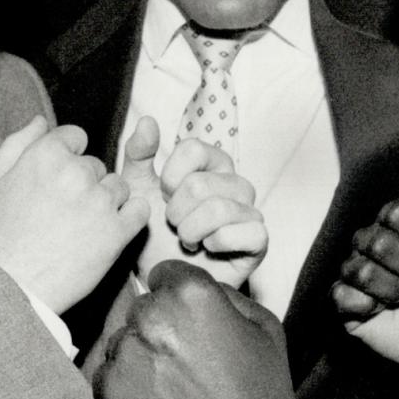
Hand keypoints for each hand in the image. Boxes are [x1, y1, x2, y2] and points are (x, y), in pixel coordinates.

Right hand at [0, 117, 148, 313]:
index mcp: (45, 155)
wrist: (9, 289)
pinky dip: (129, 219)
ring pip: (119, 186)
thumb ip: (16, 145)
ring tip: (81, 228)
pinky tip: (108, 233)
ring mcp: (100, 202)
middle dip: (84, 184)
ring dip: (106, 202)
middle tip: (62, 214)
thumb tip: (40, 120)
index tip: (56, 184)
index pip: (76, 137)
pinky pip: (140, 211)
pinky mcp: (118, 232)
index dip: (66, 159)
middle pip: (96, 165)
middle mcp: (76, 172)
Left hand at [93, 261, 294, 398]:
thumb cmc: (262, 391)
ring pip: (121, 341)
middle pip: (141, 309)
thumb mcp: (261, 324)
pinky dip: (125, 387)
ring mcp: (127, 353)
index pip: (164, 274)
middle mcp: (152, 316)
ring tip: (173, 387)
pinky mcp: (110, 390)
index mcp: (191, 292)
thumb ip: (224, 293)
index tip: (189, 324)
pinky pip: (106, 374)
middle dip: (158, 328)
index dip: (178, 299)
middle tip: (185, 362)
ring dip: (139, 356)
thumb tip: (194, 286)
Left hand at [122, 119, 267, 288]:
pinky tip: (208, 250)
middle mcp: (236, 183)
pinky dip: (216, 244)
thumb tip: (147, 120)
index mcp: (212, 164)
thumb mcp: (138, 191)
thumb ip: (139, 155)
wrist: (165, 277)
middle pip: (199, 184)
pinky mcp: (259, 241)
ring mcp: (250, 211)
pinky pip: (245, 233)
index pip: (192, 148)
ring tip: (187, 241)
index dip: (169, 177)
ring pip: (218, 209)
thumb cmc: (154, 232)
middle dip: (175, 212)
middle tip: (174, 226)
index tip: (164, 196)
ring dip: (190, 231)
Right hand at [333, 200, 398, 384]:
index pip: (393, 214)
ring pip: (359, 272)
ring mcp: (356, 272)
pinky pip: (340, 295)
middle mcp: (372, 243)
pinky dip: (367, 307)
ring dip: (392, 290)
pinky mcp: (346, 302)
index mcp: (398, 224)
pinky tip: (382, 311)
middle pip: (374, 243)